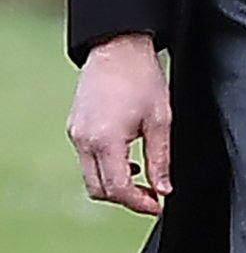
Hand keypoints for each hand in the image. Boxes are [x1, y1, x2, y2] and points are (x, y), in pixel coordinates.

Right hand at [68, 33, 172, 215]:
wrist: (117, 47)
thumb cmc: (141, 78)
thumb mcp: (161, 121)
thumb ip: (160, 159)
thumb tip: (163, 189)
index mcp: (105, 140)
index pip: (118, 189)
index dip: (139, 203)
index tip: (158, 204)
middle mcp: (84, 140)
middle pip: (99, 190)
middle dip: (126, 199)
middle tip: (151, 195)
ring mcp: (75, 134)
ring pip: (91, 177)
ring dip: (115, 184)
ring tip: (142, 177)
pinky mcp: (74, 128)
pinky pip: (86, 160)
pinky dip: (105, 168)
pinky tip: (126, 159)